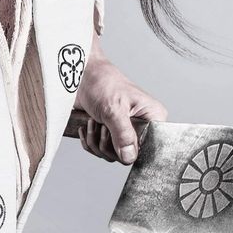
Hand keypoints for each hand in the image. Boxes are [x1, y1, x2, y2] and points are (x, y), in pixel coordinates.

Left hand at [74, 35, 167, 165]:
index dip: (133, 149)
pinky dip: (89, 141)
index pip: (151, 147)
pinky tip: (86, 126)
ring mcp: (124, 131)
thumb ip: (123, 134)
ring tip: (92, 122)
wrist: (79, 75)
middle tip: (101, 125)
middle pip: (129, 155)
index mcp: (153, 118)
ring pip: (112, 155)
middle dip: (108, 144)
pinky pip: (100, 150)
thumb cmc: (101, 83)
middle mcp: (141, 127)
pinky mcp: (109, 133)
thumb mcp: (113, 109)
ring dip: (96, 141)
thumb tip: (129, 157)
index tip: (117, 139)